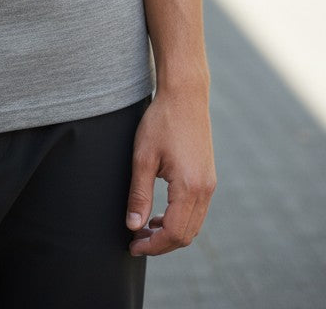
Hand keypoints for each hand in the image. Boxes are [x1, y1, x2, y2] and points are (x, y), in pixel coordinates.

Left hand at [126, 87, 215, 256]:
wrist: (185, 96)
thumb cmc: (161, 121)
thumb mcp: (143, 158)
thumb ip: (139, 195)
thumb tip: (133, 226)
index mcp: (190, 187)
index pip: (174, 233)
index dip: (152, 245)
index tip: (132, 246)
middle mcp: (205, 190)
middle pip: (186, 235)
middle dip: (161, 244)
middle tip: (135, 241)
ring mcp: (210, 184)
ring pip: (193, 225)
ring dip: (170, 233)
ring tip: (144, 229)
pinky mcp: (208, 177)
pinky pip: (197, 211)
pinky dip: (179, 220)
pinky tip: (159, 214)